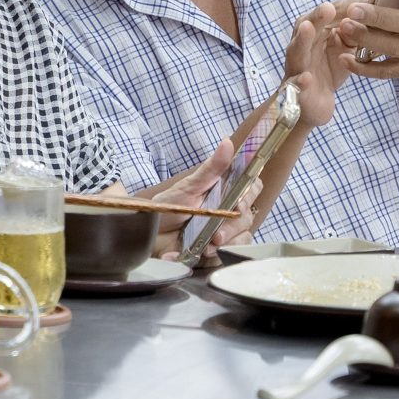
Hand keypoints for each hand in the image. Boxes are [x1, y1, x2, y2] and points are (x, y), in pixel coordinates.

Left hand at [140, 138, 267, 250]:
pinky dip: (218, 256)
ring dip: (228, 243)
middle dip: (233, 226)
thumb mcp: (188, 187)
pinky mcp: (217, 252)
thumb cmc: (167, 207)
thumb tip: (227, 142)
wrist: (148, 235)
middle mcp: (227, 212)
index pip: (250, 188)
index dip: (250, 194)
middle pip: (247, 217)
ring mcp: (224, 232)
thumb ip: (211, 169)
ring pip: (243, 238)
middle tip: (217, 233)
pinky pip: (230, 255)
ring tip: (208, 245)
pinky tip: (203, 253)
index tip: (239, 203)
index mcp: (223, 192)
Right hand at [283, 0, 368, 130]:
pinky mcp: (295, 89)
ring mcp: (296, 66)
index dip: (343, 8)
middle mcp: (302, 45)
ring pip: (297, 50)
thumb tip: (377, 15)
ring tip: (308, 28)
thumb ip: (358, 34)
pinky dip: (300, 81)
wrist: (312, 103)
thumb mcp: (347, 50)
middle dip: (317, 17)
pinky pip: (296, 84)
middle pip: (307, 26)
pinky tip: (307, 78)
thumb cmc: (329, 70)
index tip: (362, 1)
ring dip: (302, 39)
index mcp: (315, 32)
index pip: (327, 15)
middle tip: (328, 7)